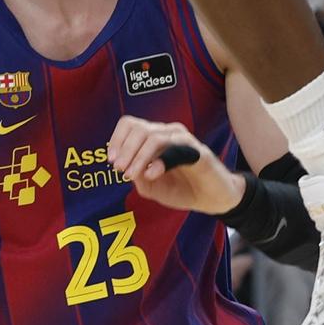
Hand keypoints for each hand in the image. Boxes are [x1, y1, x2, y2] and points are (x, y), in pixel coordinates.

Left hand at [107, 116, 241, 216]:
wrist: (212, 200)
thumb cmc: (183, 189)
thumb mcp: (151, 187)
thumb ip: (137, 175)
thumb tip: (126, 165)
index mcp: (156, 137)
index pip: (131, 125)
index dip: (117, 140)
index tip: (111, 160)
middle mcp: (168, 133)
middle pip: (139, 128)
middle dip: (125, 149)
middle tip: (120, 169)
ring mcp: (183, 140)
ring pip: (153, 137)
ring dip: (138, 156)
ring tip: (131, 173)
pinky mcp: (197, 151)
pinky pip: (175, 150)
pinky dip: (160, 161)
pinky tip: (152, 174)